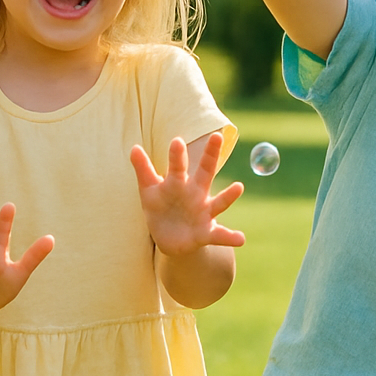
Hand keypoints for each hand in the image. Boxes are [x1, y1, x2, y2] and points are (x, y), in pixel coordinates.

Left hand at [131, 133, 244, 257]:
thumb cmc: (160, 208)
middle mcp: (196, 194)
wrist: (169, 239)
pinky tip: (241, 239)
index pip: (179, 165)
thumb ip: (143, 170)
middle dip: (210, 156)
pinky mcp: (206, 234)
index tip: (176, 141)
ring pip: (218, 203)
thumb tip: (134, 148)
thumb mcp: (149, 190)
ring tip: (238, 187)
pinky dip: (231, 237)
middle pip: (205, 173)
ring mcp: (204, 213)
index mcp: (180, 183)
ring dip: (229, 196)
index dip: (177, 155)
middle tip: (217, 136)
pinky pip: (220, 235)